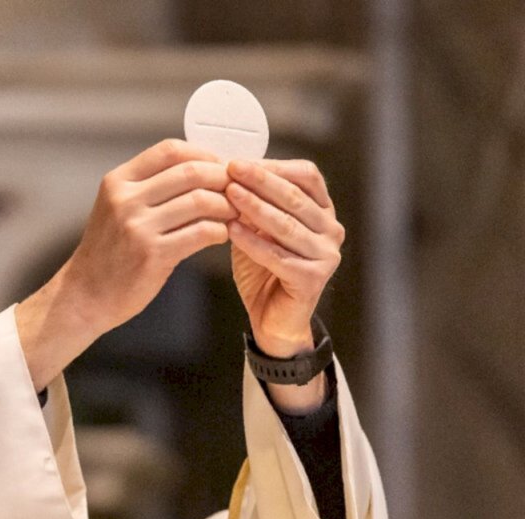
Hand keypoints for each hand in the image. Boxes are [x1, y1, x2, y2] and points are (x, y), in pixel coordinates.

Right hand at [63, 139, 237, 334]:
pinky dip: (219, 231)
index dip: (203, 154)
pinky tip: (220, 235)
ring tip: (232, 214)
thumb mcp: (116, 208)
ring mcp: (138, 227)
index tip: (220, 166)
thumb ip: (148, 188)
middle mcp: (125, 199)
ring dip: (226, 206)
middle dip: (221, 178)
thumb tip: (200, 170)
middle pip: (190, 171)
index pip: (170, 150)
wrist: (84, 295)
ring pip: (200, 201)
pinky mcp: (152, 254)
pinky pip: (201, 232)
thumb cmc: (107, 253)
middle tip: (236, 189)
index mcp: (118, 181)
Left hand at [225, 159, 343, 357]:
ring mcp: (326, 255)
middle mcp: (331, 230)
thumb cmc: (264, 269)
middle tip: (231, 169)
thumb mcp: (257, 228)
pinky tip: (231, 230)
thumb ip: (252, 203)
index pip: (306, 176)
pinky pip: (277, 256)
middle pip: (295, 197)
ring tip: (228, 194)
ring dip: (254, 207)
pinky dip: (252, 242)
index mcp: (323, 211)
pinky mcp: (313, 279)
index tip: (239, 160)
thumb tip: (230, 171)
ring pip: (286, 225)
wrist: (272, 317)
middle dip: (260, 181)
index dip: (273, 166)